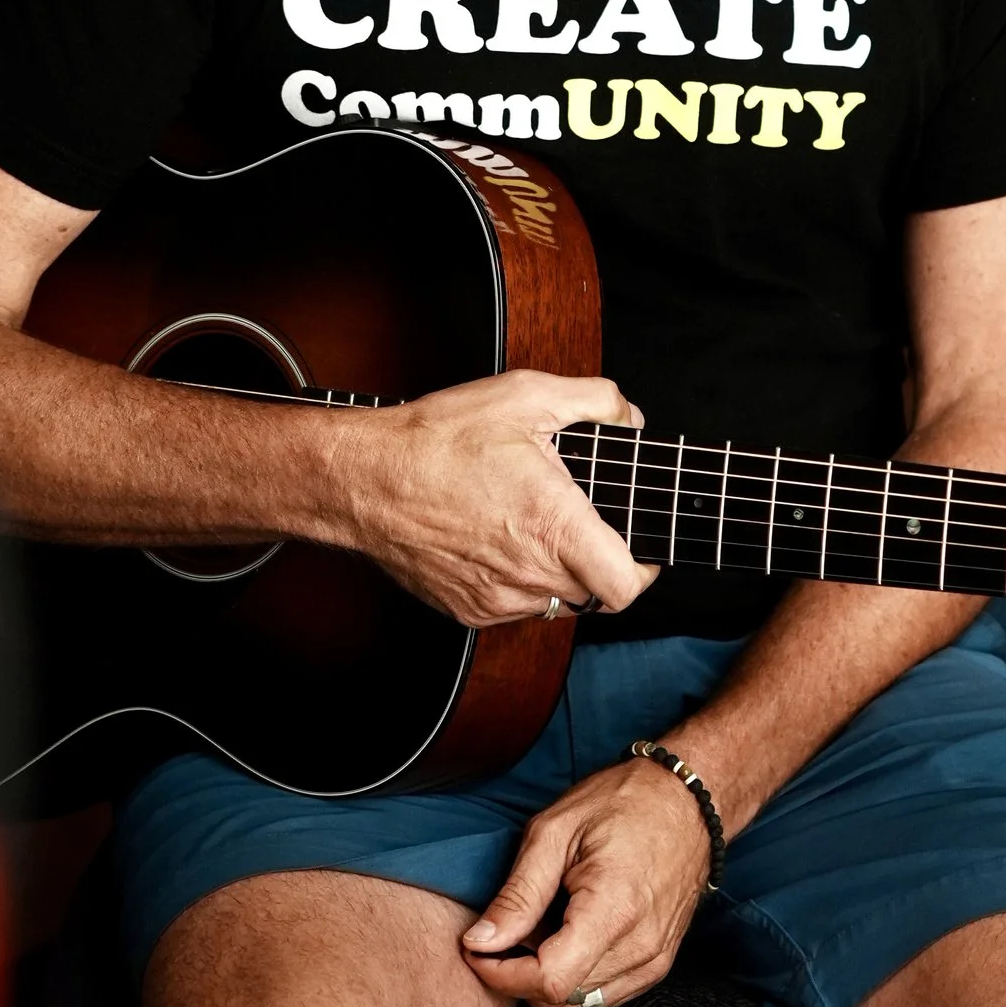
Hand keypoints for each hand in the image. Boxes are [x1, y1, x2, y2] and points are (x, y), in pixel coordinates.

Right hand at [327, 371, 656, 623]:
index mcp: (552, 527)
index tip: (640, 546)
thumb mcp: (525, 395)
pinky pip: (514, 606)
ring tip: (532, 525)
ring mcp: (496, 599)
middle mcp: (527, 573)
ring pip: (555, 601)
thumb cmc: (436, 440)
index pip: (625, 586)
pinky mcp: (468, 610)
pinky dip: (519, 579)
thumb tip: (627, 418)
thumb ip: (594, 401)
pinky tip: (499, 539)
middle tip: (581, 521)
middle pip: (594, 592)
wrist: (362, 479)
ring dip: (557, 571)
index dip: (643, 570)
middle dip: (598, 558)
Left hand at [461, 753, 716, 1006]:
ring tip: (542, 931)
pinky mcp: (657, 966)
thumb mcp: (554, 833)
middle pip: (559, 1000)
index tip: (479, 951)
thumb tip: (480, 942)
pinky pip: (602, 999)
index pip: (548, 981)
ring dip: (545, 981)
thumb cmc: (624, 804)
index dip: (502, 975)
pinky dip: (573, 981)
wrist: (689, 801)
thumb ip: (517, 894)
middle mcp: (641, 947)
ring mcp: (654, 961)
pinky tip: (568, 939)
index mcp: (614, 910)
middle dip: (518, 976)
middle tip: (508, 931)